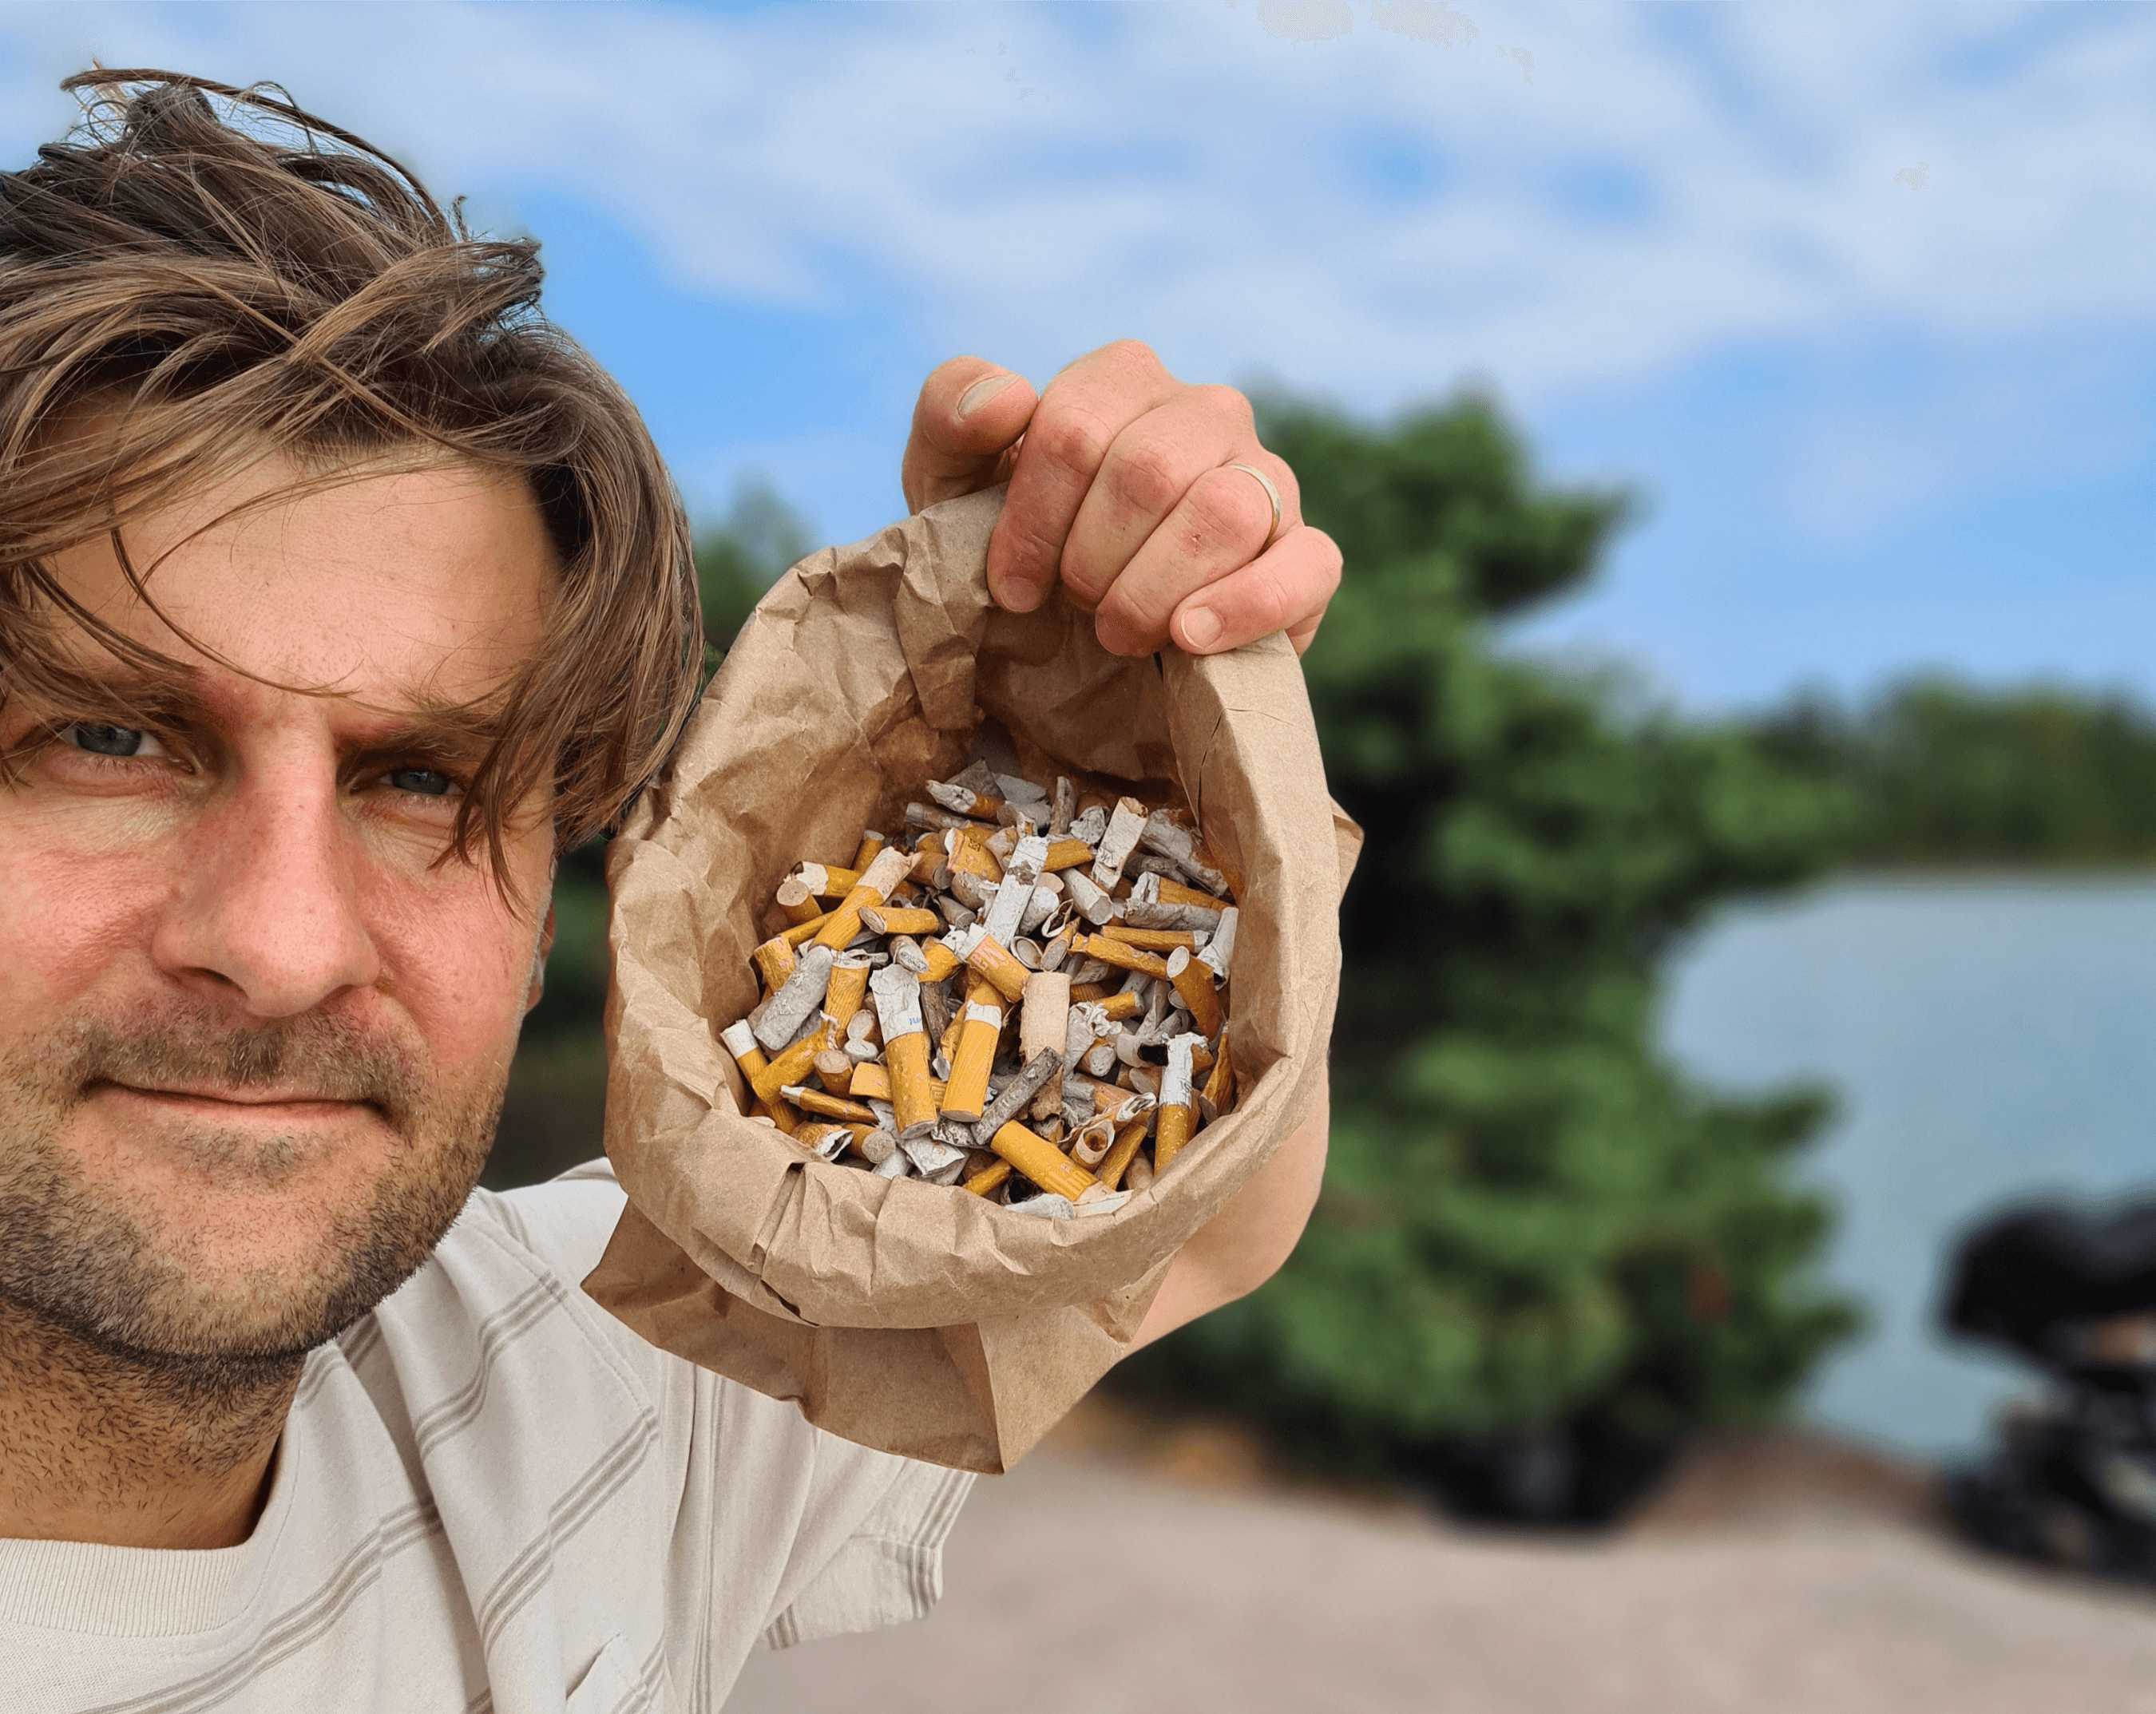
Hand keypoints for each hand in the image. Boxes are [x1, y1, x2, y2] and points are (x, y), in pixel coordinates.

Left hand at [901, 341, 1340, 655]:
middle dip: (1090, 559)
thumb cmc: (1015, 546)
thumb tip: (1009, 396)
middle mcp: (1207, 411)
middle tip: (1072, 606)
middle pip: (1148, 470)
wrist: (1071, 637)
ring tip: (1119, 631)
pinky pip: (1305, 566)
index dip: (1033, 521)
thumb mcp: (952, 482)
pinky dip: (1247, 605)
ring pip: (1224, 512)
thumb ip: (951, 412)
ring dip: (1151, 590)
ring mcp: (1268, 478)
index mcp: (1124, 378)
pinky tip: (1189, 636)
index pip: (1075, 428)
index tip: (1011, 585)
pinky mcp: (1307, 555)